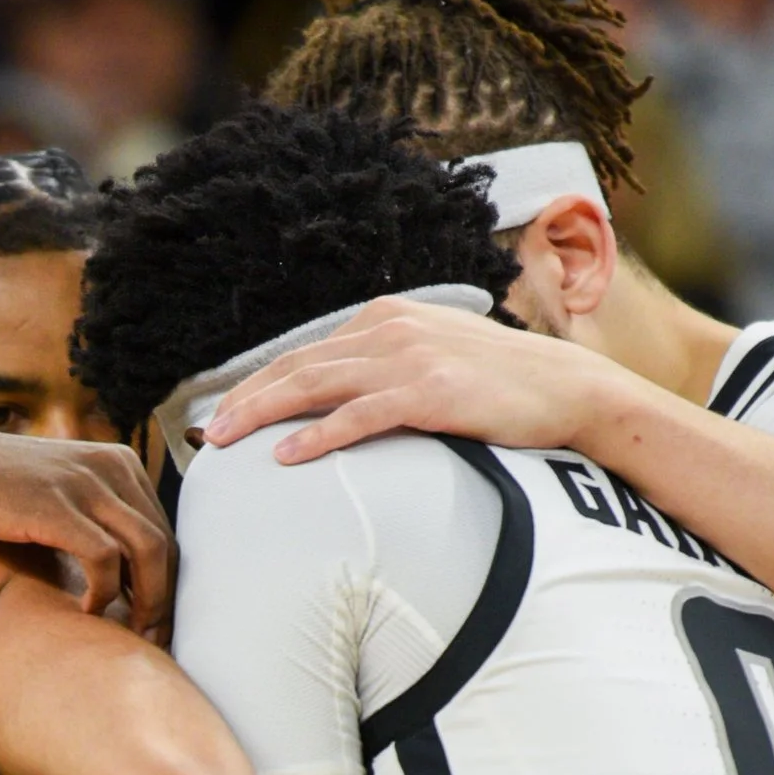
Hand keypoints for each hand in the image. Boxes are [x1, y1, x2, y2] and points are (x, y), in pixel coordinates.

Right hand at [0, 427, 173, 637]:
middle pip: (164, 544)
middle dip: (164, 600)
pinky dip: (104, 592)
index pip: (165, 531)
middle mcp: (112, 467)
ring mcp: (85, 484)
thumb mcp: (62, 494)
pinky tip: (87, 611)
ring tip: (131, 632)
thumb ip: (98, 522)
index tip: (157, 622)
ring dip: (147, 601)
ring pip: (148, 551)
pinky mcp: (55, 506)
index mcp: (120, 465)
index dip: (168, 583)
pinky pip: (104, 557)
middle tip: (154, 639)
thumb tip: (129, 580)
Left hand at [201, 297, 626, 469]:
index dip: (259, 384)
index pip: (306, 353)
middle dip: (245, 399)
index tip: (222, 414)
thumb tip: (346, 400)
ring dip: (263, 414)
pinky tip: (286, 457)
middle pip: (298, 366)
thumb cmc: (504, 385)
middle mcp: (391, 329)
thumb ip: (391, 367)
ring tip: (225, 443)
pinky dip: (319, 436)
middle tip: (205, 434)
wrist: (569, 389)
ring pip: (316, 386)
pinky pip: (360, 416)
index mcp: (387, 317)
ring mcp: (410, 358)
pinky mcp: (430, 392)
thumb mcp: (438, 358)